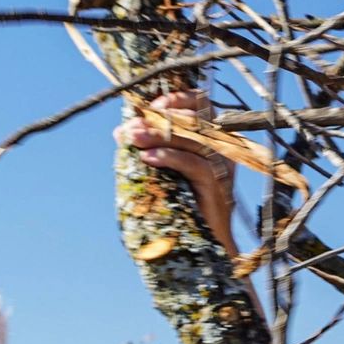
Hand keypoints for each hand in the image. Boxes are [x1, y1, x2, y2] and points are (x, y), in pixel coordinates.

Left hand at [119, 88, 237, 244]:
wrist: (204, 243)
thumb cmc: (183, 205)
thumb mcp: (166, 170)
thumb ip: (150, 148)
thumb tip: (121, 131)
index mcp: (213, 137)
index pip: (201, 103)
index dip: (177, 99)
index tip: (151, 106)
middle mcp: (222, 147)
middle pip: (194, 119)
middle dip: (159, 119)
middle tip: (131, 127)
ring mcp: (222, 166)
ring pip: (192, 139)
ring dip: (158, 135)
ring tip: (132, 138)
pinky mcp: (217, 185)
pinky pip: (194, 164)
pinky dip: (169, 157)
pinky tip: (147, 157)